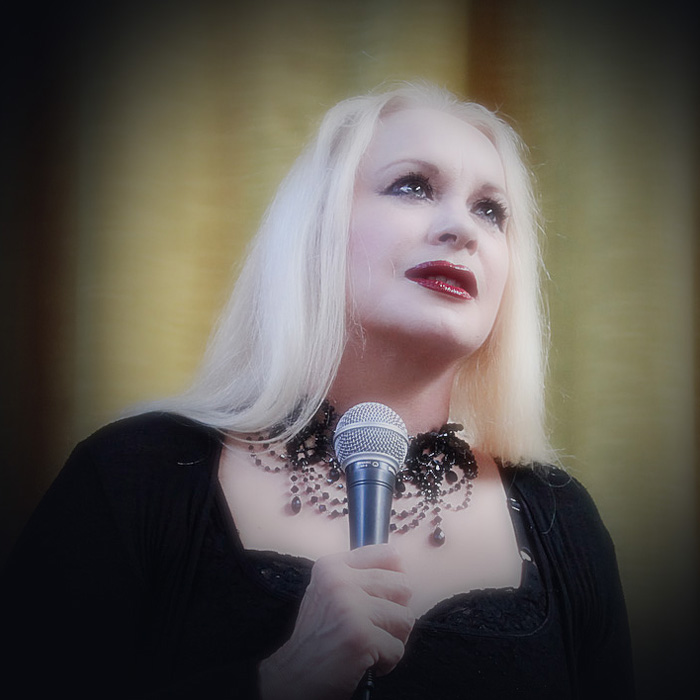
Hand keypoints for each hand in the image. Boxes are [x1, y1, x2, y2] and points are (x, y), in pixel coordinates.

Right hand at [258, 543, 413, 699]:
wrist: (295, 676)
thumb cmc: (317, 637)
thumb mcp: (329, 591)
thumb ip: (358, 575)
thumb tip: (399, 563)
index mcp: (332, 566)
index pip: (388, 555)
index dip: (394, 579)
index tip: (385, 596)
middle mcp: (340, 580)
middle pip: (403, 586)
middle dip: (395, 613)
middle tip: (374, 627)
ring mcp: (350, 607)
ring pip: (405, 618)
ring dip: (393, 638)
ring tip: (371, 644)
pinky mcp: (361, 636)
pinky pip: (398, 649)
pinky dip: (387, 662)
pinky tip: (365, 660)